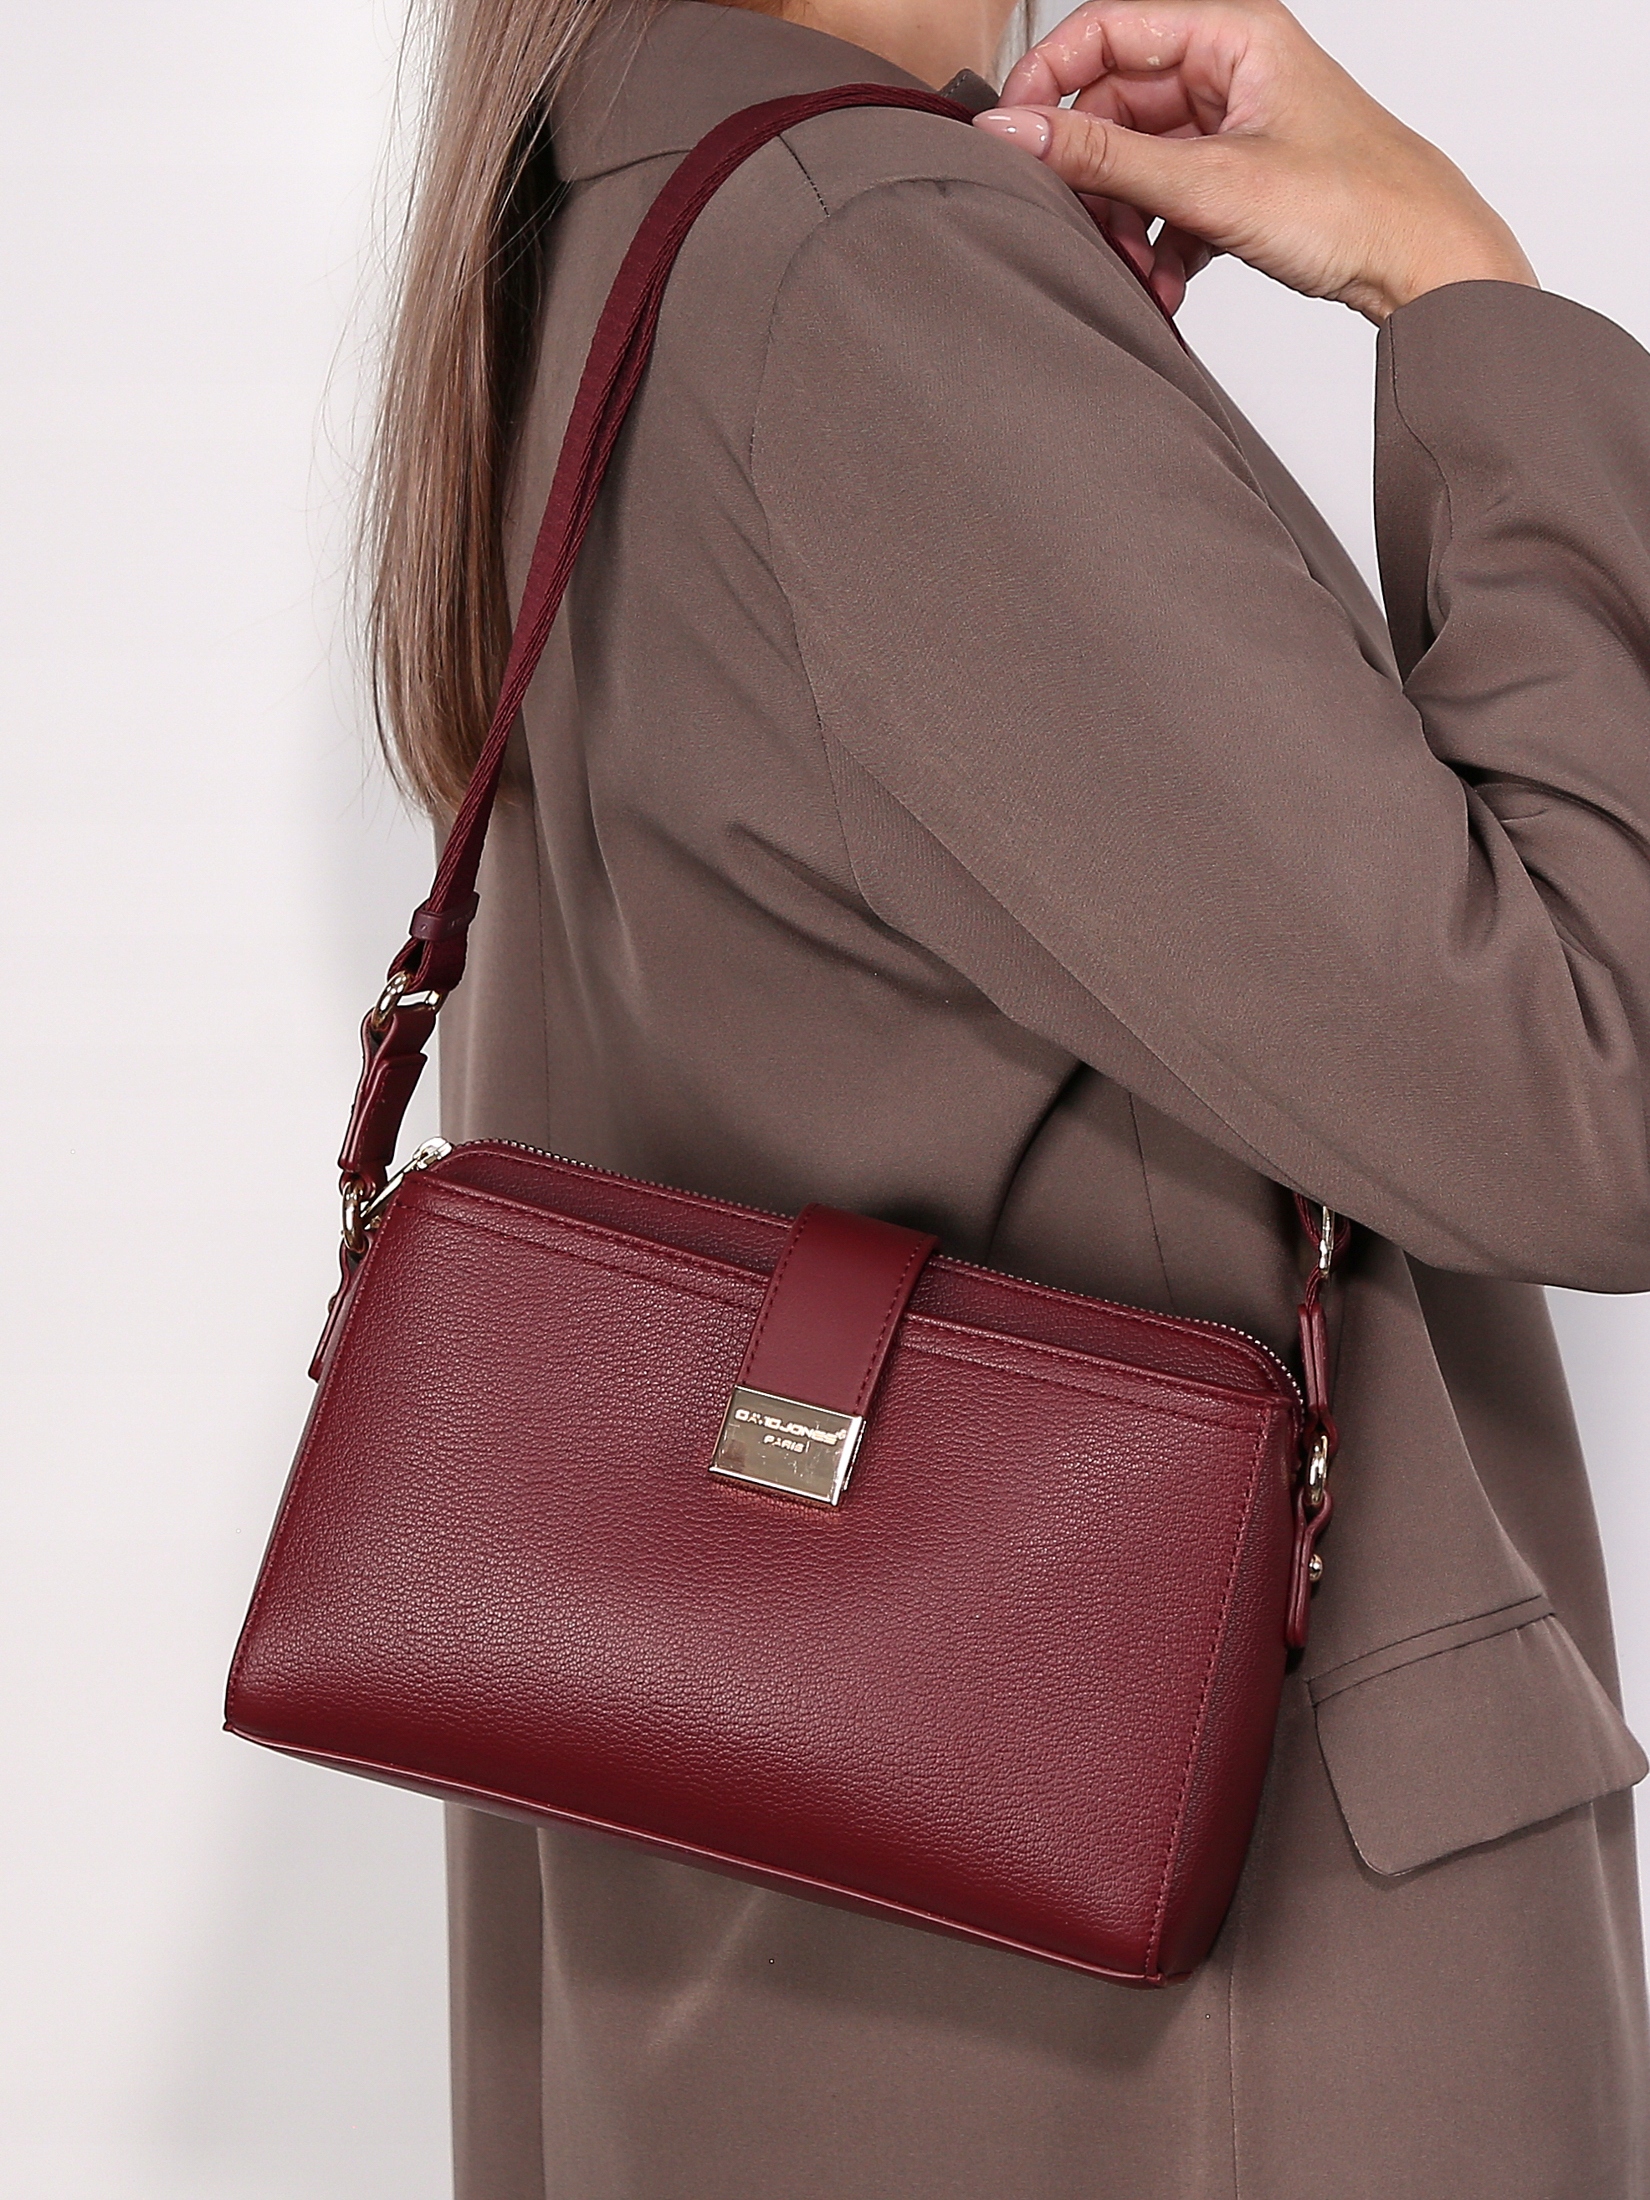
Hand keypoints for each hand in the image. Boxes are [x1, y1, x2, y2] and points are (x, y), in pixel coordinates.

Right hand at [975, 0, 1536, 321]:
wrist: (1428, 265)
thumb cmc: (1358, 205)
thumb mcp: (1210, 181)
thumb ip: (1104, 157)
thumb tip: (1015, 131)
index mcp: (1231, 31)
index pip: (1105, 28)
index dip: (1048, 79)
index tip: (1013, 137)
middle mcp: (1230, 67)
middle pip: (1115, 105)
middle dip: (1095, 177)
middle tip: (1085, 228)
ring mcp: (1234, 124)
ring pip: (1138, 162)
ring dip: (1127, 222)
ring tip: (1140, 271)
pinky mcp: (1240, 177)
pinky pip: (1169, 201)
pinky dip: (1159, 245)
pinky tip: (1168, 284)